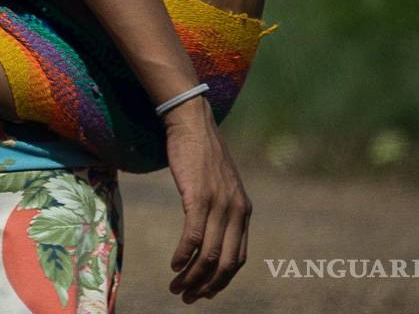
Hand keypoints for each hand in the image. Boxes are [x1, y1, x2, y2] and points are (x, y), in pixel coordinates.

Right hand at [163, 96, 251, 302]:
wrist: (192, 122)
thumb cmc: (201, 152)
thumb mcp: (220, 183)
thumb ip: (221, 206)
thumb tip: (211, 230)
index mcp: (243, 210)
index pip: (239, 258)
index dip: (222, 280)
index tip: (206, 292)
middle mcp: (236, 210)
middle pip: (225, 262)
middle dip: (207, 286)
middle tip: (188, 297)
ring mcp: (218, 204)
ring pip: (209, 254)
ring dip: (192, 276)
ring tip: (177, 287)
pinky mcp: (198, 197)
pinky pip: (194, 236)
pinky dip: (184, 255)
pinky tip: (174, 264)